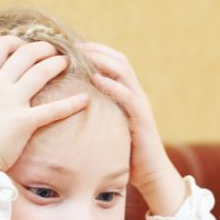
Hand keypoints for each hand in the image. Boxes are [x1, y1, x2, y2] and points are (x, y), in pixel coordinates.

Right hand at [0, 36, 89, 170]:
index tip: (23, 46)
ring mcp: (12, 103)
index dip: (14, 42)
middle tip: (53, 51)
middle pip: (25, 55)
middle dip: (42, 49)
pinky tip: (85, 99)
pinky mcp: (25, 122)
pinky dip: (71, 104)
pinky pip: (53, 110)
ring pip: (40, 73)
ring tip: (67, 63)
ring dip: (57, 64)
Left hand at [82, 42, 185, 215]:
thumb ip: (96, 116)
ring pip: (125, 72)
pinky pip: (128, 95)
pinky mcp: (142, 118)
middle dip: (97, 49)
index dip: (95, 51)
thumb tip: (69, 111)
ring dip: (103, 60)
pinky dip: (112, 84)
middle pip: (120, 60)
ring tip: (83, 55)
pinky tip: (95, 79)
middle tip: (74, 45)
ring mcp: (140, 105)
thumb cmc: (127, 154)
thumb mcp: (108, 129)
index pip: (114, 62)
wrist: (151, 174)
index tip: (72, 47)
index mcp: (128, 94)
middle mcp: (136, 94)